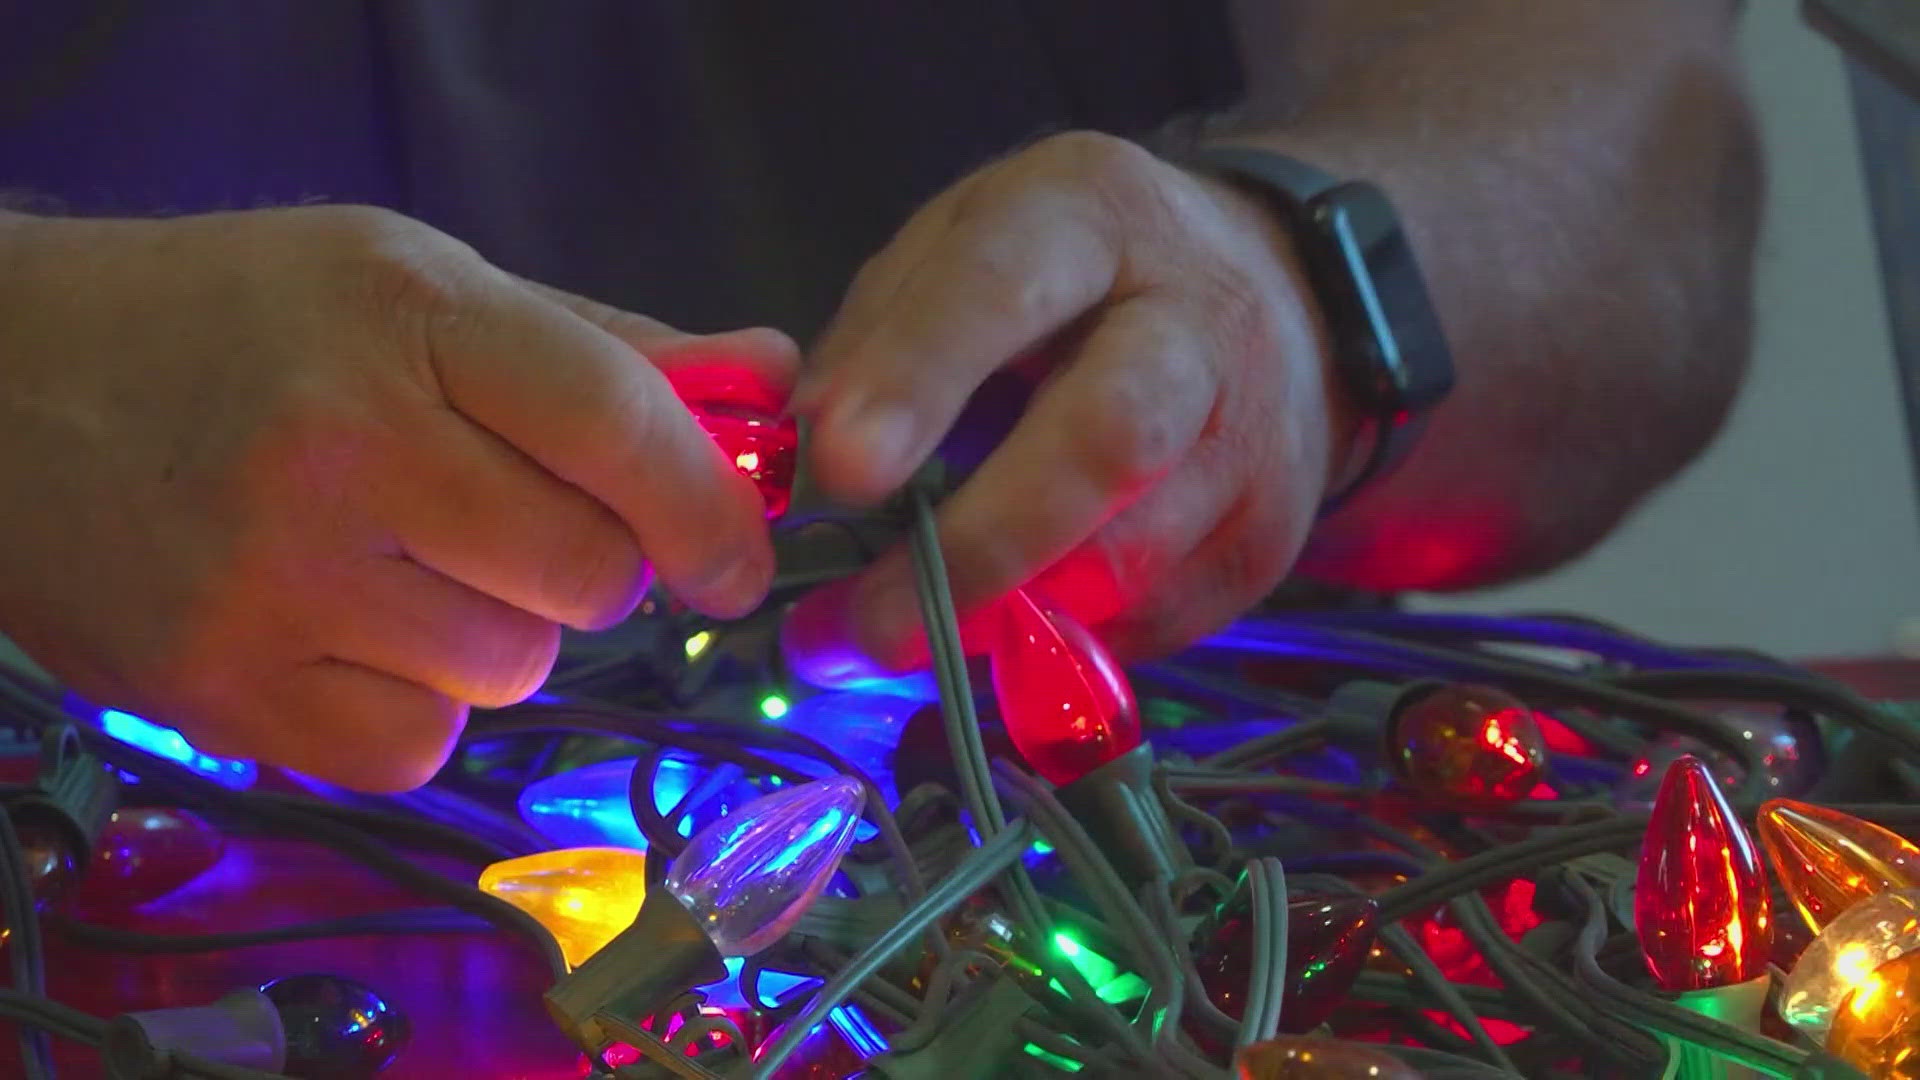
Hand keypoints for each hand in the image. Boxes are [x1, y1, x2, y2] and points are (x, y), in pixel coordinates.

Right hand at [0, 206, 793, 789]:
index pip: (620, 425)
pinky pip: (421, 744)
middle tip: (519, 527)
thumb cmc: (239, 321)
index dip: (711, 505)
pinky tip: (356, 632)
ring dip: (499, 633)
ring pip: (513, 669)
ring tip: (409, 565)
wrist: (6, 386)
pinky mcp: (223, 689)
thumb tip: (769, 379)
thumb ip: (605, 342)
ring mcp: (277, 577)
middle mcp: (345, 444)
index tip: (737, 554)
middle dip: (593, 566)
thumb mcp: (417, 283)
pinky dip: (420, 706)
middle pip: (587, 575)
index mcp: (411, 316)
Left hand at [784, 131, 1356, 682]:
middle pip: (1108, 439)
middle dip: (981, 542)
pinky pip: (1154, 621)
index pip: (1004, 288)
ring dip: (1003, 622)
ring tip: (898, 640)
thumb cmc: (1079, 276)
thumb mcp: (970, 247)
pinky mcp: (1265, 540)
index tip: (839, 468)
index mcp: (1093, 219)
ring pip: (1135, 557)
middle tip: (868, 624)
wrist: (1277, 298)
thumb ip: (882, 333)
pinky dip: (1060, 647)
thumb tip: (804, 453)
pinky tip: (997, 633)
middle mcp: (1193, 325)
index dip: (919, 379)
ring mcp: (1248, 440)